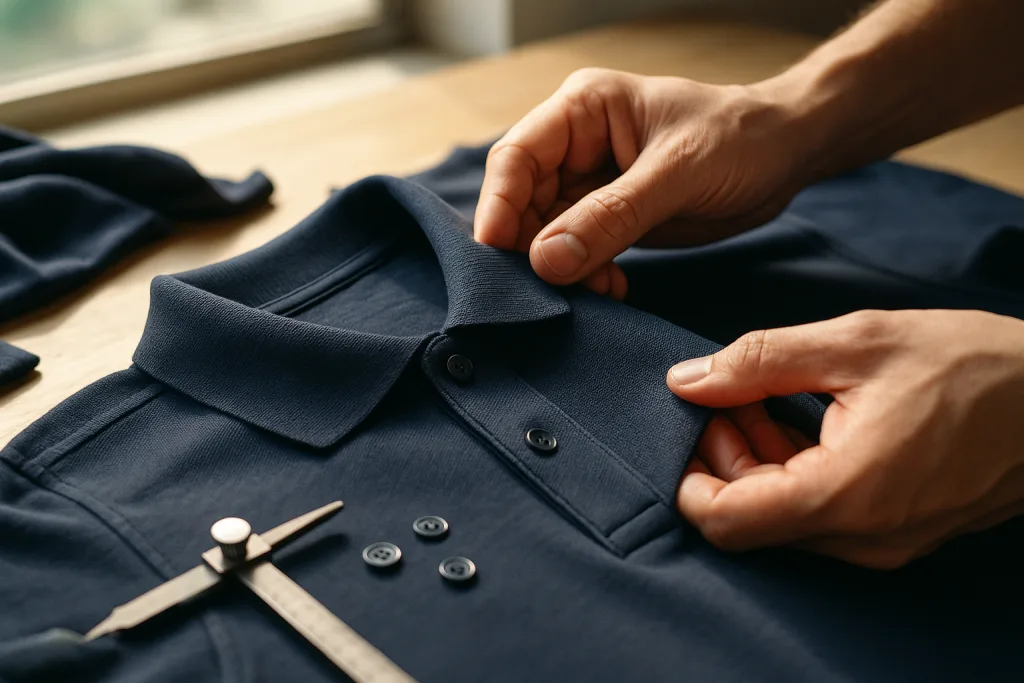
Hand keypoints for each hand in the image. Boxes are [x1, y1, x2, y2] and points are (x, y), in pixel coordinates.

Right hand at [473, 68, 808, 295]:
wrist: (786, 155)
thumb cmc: (739, 140)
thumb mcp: (677, 173)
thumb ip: (612, 216)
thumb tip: (546, 260)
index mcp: (583, 110)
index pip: (517, 158)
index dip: (499, 206)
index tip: (495, 254)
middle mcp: (576, 146)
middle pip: (523, 202)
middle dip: (531, 249)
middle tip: (548, 290)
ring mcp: (591, 184)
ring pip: (547, 235)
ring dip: (562, 271)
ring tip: (593, 293)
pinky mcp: (610, 218)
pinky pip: (577, 253)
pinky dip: (586, 277)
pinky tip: (611, 291)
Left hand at [668, 309, 1023, 568]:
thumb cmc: (972, 364)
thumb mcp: (856, 342)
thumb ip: (759, 361)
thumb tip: (686, 380)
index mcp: (845, 495)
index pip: (726, 522)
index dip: (689, 479)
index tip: (689, 427)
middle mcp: (861, 537)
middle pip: (748, 520)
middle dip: (722, 459)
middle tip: (727, 398)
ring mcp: (882, 543)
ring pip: (782, 519)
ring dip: (756, 462)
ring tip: (761, 399)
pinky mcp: (897, 533)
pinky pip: (820, 517)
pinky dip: (793, 472)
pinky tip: (799, 418)